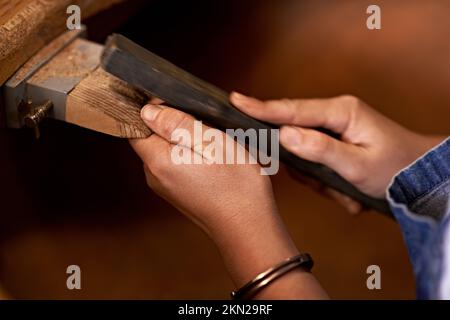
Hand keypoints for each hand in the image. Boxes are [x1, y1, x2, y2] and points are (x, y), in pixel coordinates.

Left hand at [130, 104, 327, 297]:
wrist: (248, 227)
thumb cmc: (237, 186)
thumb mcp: (213, 143)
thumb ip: (178, 125)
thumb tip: (148, 111)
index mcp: (158, 161)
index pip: (137, 125)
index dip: (155, 110)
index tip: (181, 107)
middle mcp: (154, 176)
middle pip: (151, 136)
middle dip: (174, 125)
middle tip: (205, 127)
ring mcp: (164, 186)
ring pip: (165, 148)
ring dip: (185, 140)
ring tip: (212, 145)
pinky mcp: (176, 191)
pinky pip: (175, 163)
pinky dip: (190, 155)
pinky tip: (212, 160)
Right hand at [231, 93, 444, 212]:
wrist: (419, 176)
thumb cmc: (396, 167)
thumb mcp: (357, 164)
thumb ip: (319, 149)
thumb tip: (284, 135)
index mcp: (340, 112)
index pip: (292, 109)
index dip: (261, 108)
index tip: (234, 100)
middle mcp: (334, 115)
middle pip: (294, 134)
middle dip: (305, 167)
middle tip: (324, 182)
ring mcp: (333, 129)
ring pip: (304, 155)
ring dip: (321, 179)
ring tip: (346, 191)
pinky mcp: (333, 143)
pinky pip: (315, 163)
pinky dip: (327, 182)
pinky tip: (347, 190)